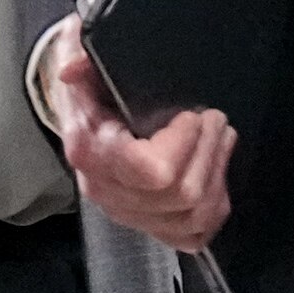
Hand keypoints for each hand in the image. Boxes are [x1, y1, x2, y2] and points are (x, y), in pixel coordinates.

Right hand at [44, 18, 234, 251]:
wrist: (83, 115)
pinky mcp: (151, 226)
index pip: (148, 170)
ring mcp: (130, 214)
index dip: (182, 144)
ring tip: (221, 138)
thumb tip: (72, 69)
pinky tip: (216, 174)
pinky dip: (214, 208)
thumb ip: (79, 56)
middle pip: (179, 196)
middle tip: (215, 119)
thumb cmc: (92, 87)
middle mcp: (108, 192)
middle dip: (208, 152)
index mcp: (91, 153)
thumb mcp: (83, 60)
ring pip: (193, 217)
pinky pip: (194, 236)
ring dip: (217, 174)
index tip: (190, 115)